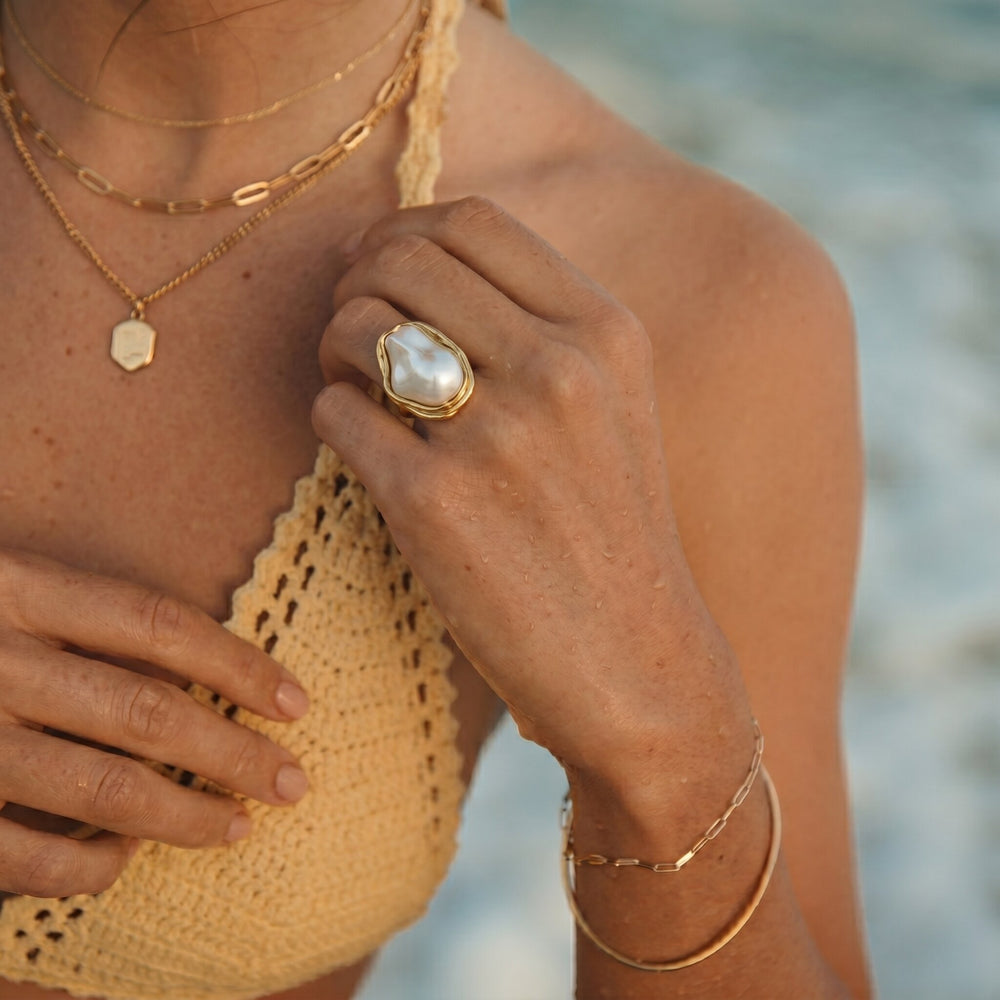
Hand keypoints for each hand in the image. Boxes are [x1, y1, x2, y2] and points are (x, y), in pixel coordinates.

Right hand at [0, 549, 310, 896]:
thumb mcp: (7, 587)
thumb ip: (81, 615)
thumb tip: (201, 663)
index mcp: (14, 586)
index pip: (157, 622)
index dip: (238, 663)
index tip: (296, 702)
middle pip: (145, 712)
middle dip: (234, 754)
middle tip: (294, 782)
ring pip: (101, 790)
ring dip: (184, 817)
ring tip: (239, 827)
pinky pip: (29, 857)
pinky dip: (91, 866)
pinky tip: (129, 860)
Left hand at [313, 197, 735, 778]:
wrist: (634, 661)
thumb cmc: (607, 532)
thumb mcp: (612, 406)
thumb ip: (538, 327)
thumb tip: (415, 262)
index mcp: (604, 331)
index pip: (472, 221)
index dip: (403, 229)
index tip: (378, 269)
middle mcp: (557, 367)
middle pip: (403, 257)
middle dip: (355, 282)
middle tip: (351, 331)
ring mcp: (495, 434)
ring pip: (357, 323)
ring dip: (333, 346)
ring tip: (353, 388)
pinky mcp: (433, 502)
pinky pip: (336, 413)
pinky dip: (331, 419)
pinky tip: (362, 451)